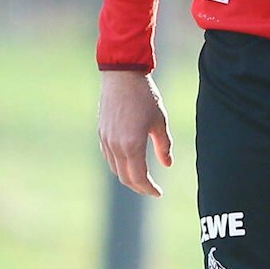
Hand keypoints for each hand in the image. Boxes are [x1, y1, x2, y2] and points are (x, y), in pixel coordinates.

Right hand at [99, 70, 171, 196]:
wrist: (122, 76)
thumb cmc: (145, 97)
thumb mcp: (160, 122)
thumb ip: (164, 146)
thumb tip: (168, 165)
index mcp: (132, 145)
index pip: (139, 178)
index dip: (149, 188)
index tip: (159, 193)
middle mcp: (116, 146)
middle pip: (125, 178)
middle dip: (139, 187)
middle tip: (152, 189)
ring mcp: (106, 140)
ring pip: (115, 169)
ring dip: (128, 177)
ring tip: (142, 178)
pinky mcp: (102, 133)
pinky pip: (109, 157)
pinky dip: (119, 166)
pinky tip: (130, 163)